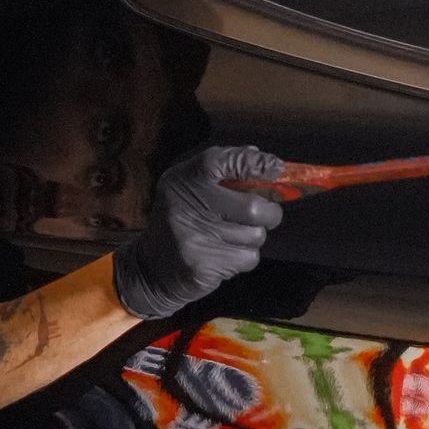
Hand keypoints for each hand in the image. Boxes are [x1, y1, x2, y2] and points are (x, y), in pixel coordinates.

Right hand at [111, 145, 286, 320]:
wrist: (151, 269)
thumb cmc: (182, 222)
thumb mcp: (191, 188)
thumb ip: (225, 171)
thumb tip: (264, 160)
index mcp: (184, 179)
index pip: (223, 161)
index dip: (255, 163)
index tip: (276, 168)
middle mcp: (186, 204)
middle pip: (253, 207)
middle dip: (269, 213)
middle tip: (262, 216)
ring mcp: (193, 236)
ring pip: (254, 235)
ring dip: (252, 238)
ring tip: (230, 238)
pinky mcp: (203, 265)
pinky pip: (247, 258)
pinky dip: (244, 258)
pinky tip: (225, 256)